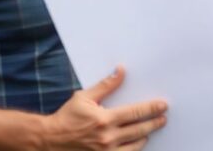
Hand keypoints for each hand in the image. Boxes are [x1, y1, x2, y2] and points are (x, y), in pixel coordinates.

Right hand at [43, 66, 167, 149]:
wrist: (49, 140)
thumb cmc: (66, 117)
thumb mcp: (84, 97)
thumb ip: (106, 85)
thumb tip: (121, 70)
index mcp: (104, 119)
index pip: (135, 112)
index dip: (152, 108)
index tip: (163, 105)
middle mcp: (107, 138)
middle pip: (139, 130)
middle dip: (154, 123)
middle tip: (163, 118)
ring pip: (135, 146)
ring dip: (145, 137)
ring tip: (149, 131)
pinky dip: (133, 150)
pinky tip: (136, 144)